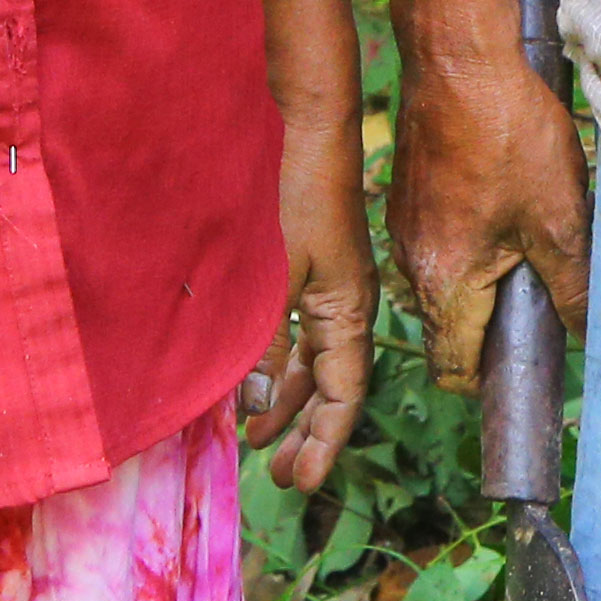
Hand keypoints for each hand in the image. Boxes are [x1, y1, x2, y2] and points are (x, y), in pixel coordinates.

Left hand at [241, 108, 378, 492]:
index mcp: (349, 309)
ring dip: (286, 397)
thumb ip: (264, 341)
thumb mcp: (274, 274)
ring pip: (311, 358)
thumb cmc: (294, 191)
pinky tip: (251, 373)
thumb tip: (252, 406)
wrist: (303, 117)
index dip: (324, 442)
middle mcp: (344, 302)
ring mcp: (326, 280)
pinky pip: (296, 329)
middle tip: (275, 470)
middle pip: (330, 383)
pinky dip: (276, 359)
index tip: (300, 482)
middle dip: (304, 429)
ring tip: (257, 434)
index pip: (344, 395)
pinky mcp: (306, 260)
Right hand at [387, 51, 589, 394]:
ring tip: (531, 229)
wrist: (458, 55)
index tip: (531, 350)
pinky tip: (506, 192)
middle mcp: (412, 263)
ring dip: (488, 271)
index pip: (453, 369)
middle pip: (452, 325)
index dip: (492, 374)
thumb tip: (589, 335)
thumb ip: (573, 286)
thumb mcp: (557, 216)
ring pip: (449, 278)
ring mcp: (406, 225)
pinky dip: (473, 234)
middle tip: (545, 282)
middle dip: (497, 317)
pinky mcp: (412, 193)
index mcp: (443, 283)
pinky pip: (441, 237)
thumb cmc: (505, 131)